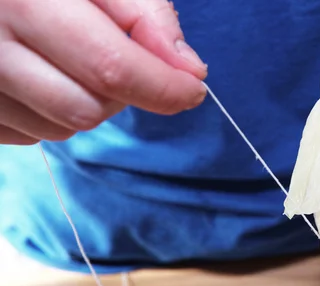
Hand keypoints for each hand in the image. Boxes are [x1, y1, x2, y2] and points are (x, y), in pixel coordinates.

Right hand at [0, 0, 206, 144]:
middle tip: (123, 60)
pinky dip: (53, 114)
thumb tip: (189, 70)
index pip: (110, 66)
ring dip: (89, 105)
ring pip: (60, 129)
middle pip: (85, 109)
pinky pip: (31, 135)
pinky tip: (45, 76)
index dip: (162, 87)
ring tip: (74, 60)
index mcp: (24, 0)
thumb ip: (145, 13)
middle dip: (122, 95)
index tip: (193, 89)